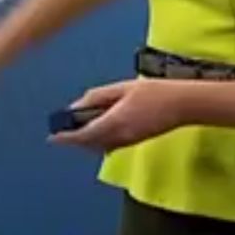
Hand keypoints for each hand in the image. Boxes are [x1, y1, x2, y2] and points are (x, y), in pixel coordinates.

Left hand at [51, 79, 192, 151]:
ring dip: (86, 141)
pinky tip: (97, 129)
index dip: (66, 138)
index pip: (84, 135)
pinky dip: (99, 140)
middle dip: (74, 139)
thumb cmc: (153, 92)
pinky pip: (111, 145)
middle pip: (89, 143)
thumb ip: (97, 97)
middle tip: (61, 131)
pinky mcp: (135, 141)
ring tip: (76, 128)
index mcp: (115, 122)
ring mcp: (128, 141)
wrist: (182, 105)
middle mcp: (120, 136)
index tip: (52, 137)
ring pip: (100, 146)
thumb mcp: (122, 88)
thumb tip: (77, 105)